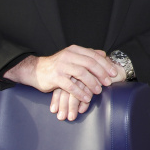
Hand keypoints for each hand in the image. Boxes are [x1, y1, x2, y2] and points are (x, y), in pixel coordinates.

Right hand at [4, 45, 118, 118]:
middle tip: (108, 83)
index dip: (105, 64)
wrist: (36, 70)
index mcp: (75, 50)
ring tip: (98, 91)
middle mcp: (68, 56)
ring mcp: (61, 66)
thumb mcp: (73, 57)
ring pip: (81, 74)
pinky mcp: (55, 77)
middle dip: (101, 74)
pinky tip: (86, 98)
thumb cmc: (58, 65)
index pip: (94, 56)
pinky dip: (80, 93)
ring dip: (92, 84)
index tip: (114, 73)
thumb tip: (104, 54)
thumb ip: (87, 55)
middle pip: (90, 63)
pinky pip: (71, 86)